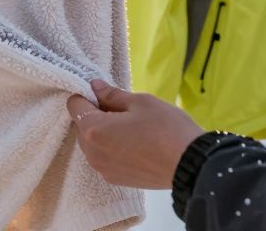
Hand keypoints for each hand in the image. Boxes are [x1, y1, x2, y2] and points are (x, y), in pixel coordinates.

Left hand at [66, 79, 203, 189]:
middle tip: (123, 110)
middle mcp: (92, 152)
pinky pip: (104, 158)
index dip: (86, 95)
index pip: (74, 105)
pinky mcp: (115, 179)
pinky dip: (112, 148)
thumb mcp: (140, 102)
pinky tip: (134, 144)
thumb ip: (112, 94)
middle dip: (95, 115)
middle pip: (82, 126)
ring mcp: (103, 169)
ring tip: (131, 128)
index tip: (103, 93)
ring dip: (103, 132)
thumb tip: (94, 86)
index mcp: (94, 130)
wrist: (192, 166)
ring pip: (92, 143)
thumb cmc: (166, 129)